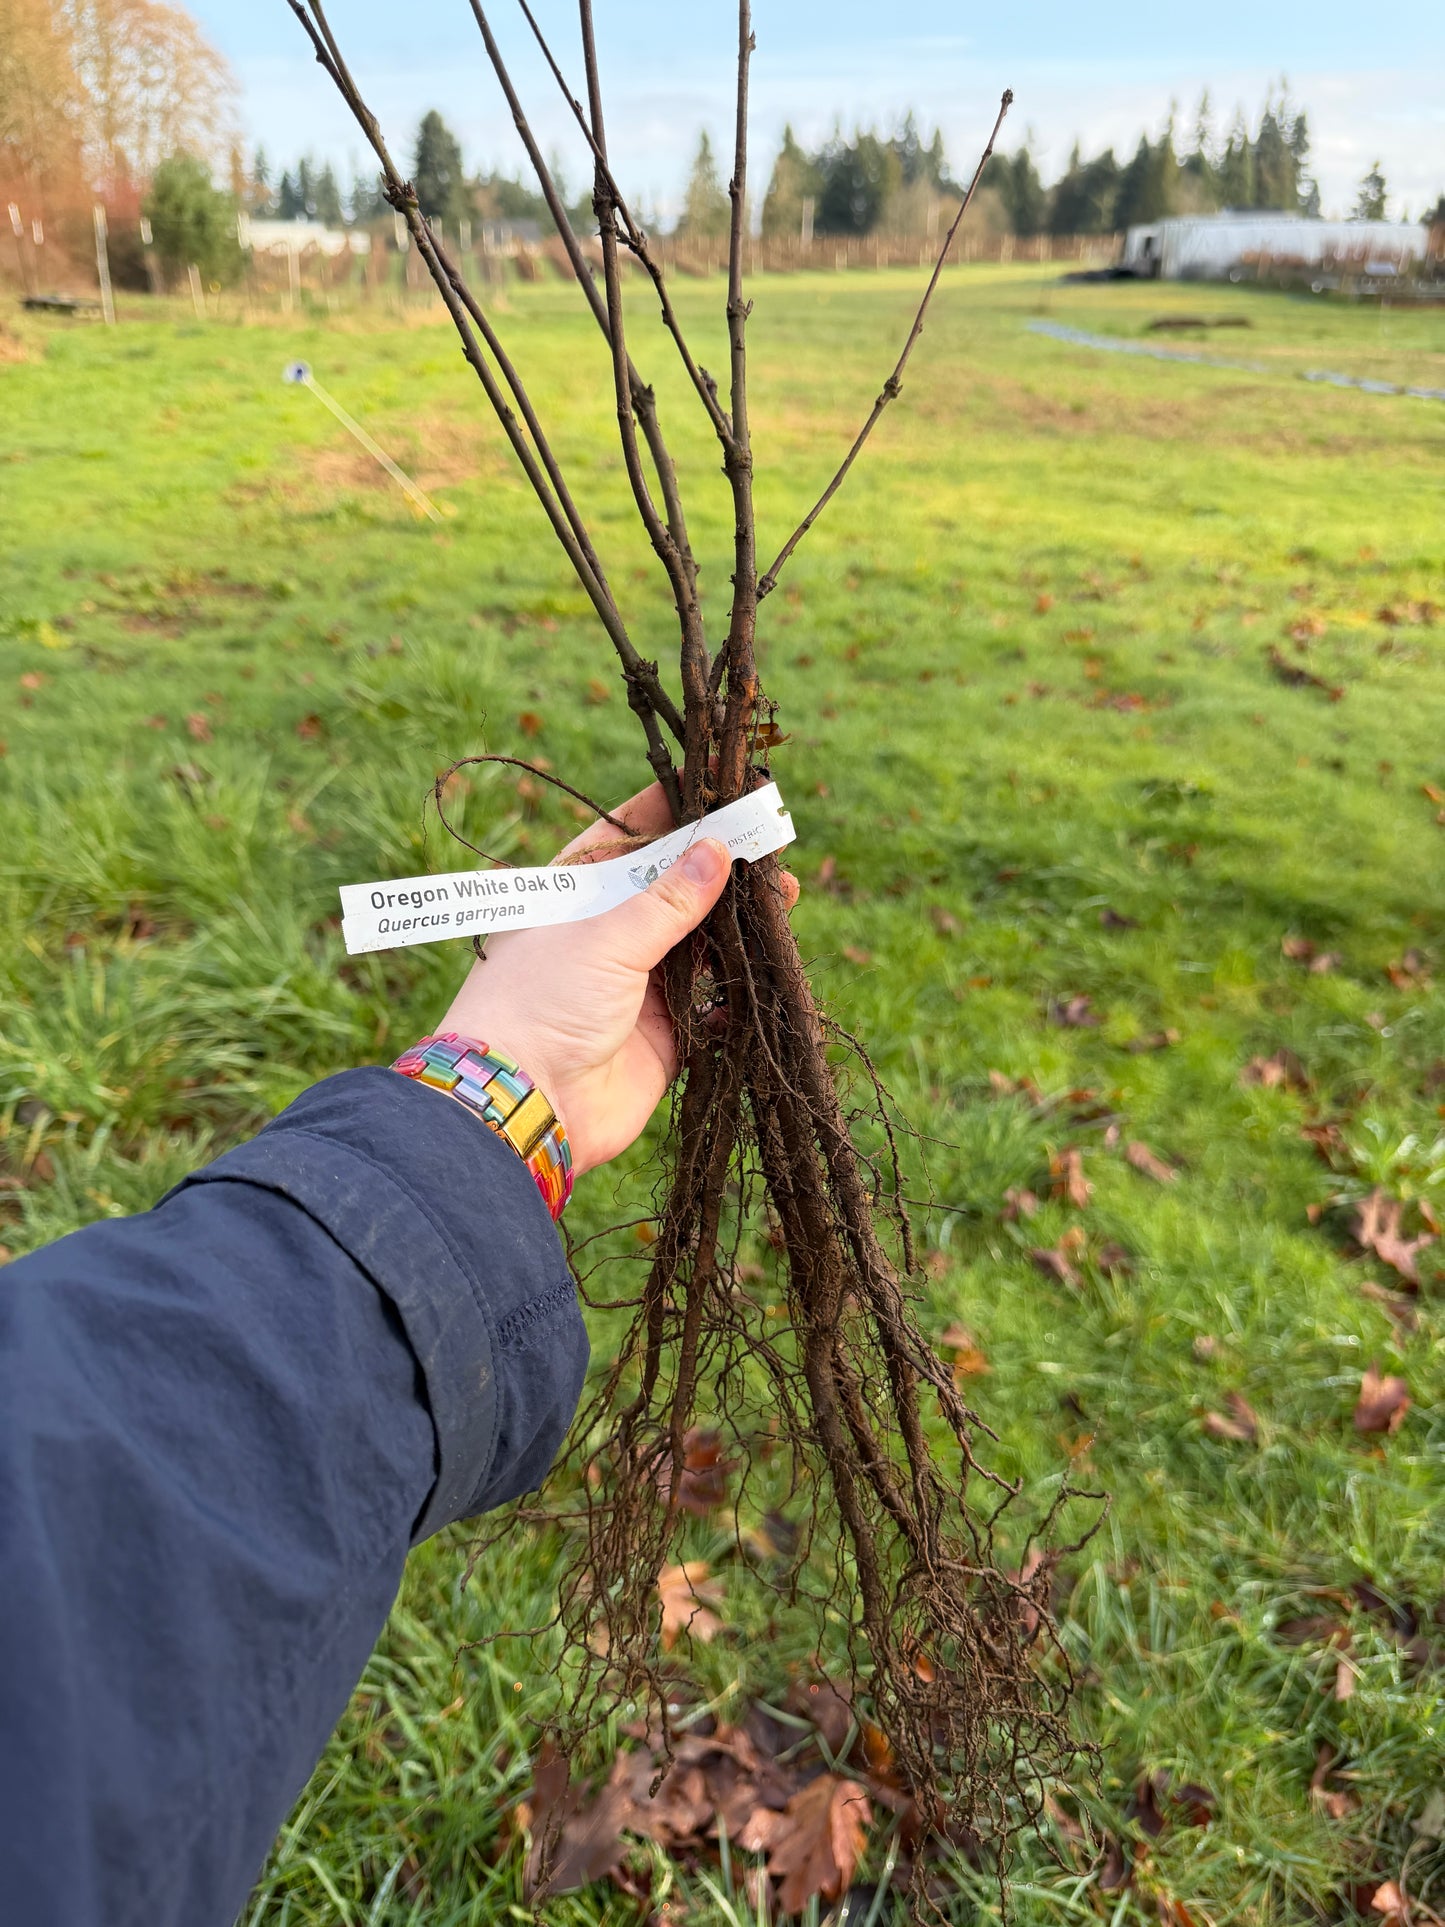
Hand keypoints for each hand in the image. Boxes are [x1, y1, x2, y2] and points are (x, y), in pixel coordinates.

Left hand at [439, 782, 796, 1176]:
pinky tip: (769, 961)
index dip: (671, 811)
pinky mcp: (664, 1035)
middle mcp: (604, 935)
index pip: (626, 838)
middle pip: (672, 889)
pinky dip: (740, 988)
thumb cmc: (541, 1004)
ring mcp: (636, 986)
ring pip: (700, 943)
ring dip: (739, 924)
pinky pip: (713, 1004)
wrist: (524, 1105)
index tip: (718, 784)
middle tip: (769, 847)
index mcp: (573, 896)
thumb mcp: (605, 938)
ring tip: (783, 897)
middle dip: (720, 869)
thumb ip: (668, 900)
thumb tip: (717, 849)